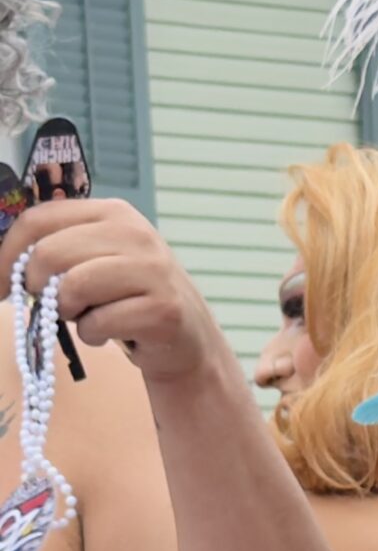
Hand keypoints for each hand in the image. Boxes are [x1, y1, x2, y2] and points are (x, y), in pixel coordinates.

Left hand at [0, 200, 228, 384]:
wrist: (187, 337)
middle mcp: (134, 233)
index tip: (1, 286)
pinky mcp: (161, 309)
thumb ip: (58, 251)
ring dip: (68, 313)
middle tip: (55, 305)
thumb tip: (3, 270)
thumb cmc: (129, 298)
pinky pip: (97, 323)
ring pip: (72, 287)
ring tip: (86, 316)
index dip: (7, 256)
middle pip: (49, 254)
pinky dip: (93, 335)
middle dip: (38, 288)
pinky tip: (110, 332)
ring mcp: (152, 270)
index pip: (38, 220)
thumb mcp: (96, 260)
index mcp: (112, 213)